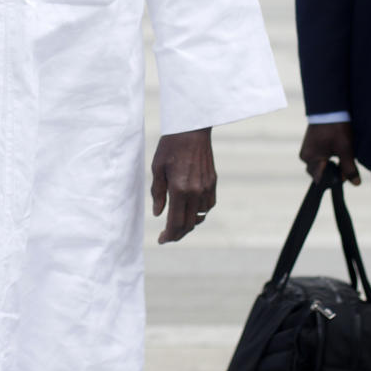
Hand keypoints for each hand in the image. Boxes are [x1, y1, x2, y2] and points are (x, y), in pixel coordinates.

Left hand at [151, 128, 215, 243]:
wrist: (191, 130)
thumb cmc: (170, 147)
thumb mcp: (157, 169)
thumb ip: (157, 193)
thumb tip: (158, 214)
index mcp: (179, 189)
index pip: (176, 222)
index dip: (169, 235)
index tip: (161, 240)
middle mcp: (196, 191)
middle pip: (189, 224)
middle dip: (178, 234)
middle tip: (167, 236)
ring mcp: (207, 187)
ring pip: (200, 216)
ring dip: (189, 224)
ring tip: (177, 224)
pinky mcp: (213, 182)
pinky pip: (208, 205)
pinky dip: (200, 212)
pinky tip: (191, 210)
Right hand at [299, 121, 359, 184]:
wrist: (329, 108)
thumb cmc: (336, 128)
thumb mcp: (345, 149)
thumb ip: (349, 168)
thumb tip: (355, 183)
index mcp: (310, 158)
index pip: (320, 179)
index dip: (334, 179)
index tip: (344, 175)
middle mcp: (305, 156)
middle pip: (319, 173)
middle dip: (332, 171)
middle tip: (344, 162)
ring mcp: (306, 150)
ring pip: (319, 165)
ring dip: (330, 164)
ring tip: (340, 153)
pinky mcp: (309, 144)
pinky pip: (317, 157)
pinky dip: (326, 157)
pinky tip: (335, 149)